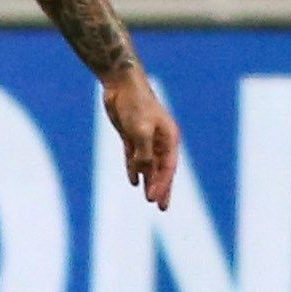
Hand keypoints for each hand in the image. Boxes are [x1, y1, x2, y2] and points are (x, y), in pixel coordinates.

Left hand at [104, 67, 180, 210]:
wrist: (121, 83)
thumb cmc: (135, 103)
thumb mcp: (140, 129)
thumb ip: (143, 152)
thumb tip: (144, 172)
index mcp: (169, 137)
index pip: (168, 167)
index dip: (162, 184)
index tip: (155, 200)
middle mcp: (159, 139)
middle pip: (162, 169)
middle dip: (162, 188)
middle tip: (162, 208)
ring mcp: (145, 137)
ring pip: (149, 165)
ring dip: (149, 181)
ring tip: (149, 199)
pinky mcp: (131, 135)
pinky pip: (135, 157)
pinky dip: (134, 169)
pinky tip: (133, 181)